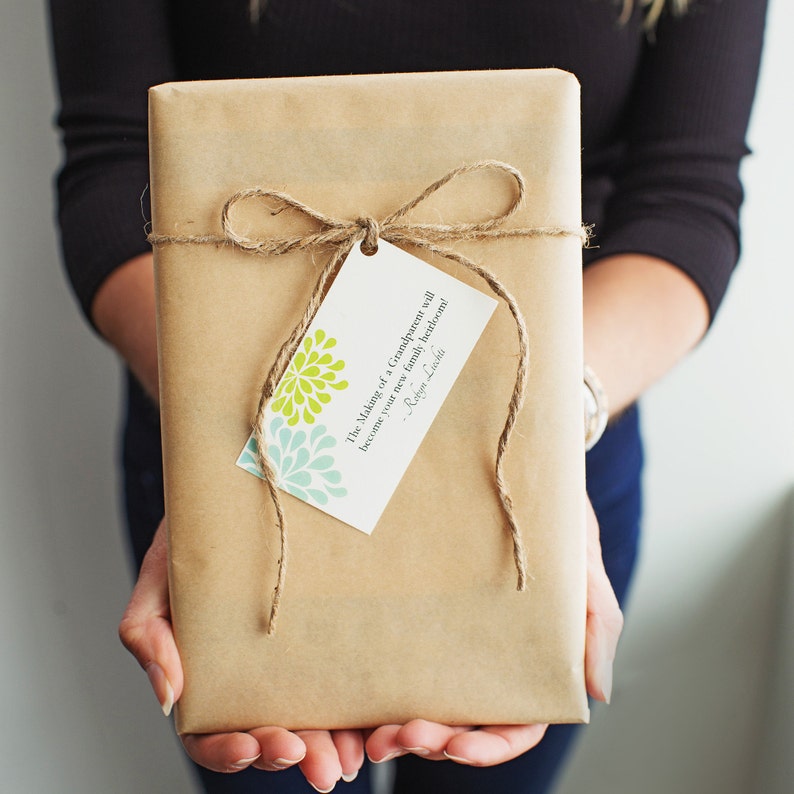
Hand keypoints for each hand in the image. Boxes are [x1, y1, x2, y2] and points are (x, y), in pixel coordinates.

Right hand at [118, 520, 364, 790]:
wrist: (239, 490)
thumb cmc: (192, 537)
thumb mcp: (159, 577)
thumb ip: (146, 633)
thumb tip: (169, 696)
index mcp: (208, 672)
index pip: (211, 731)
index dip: (230, 750)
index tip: (253, 744)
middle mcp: (253, 673)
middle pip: (272, 733)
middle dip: (296, 755)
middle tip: (322, 765)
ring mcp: (295, 655)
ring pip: (315, 715)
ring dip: (333, 744)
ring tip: (351, 755)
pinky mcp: (329, 633)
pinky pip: (347, 675)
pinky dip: (359, 703)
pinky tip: (374, 714)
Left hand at [365, 495, 622, 766]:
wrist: (514, 463)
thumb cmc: (557, 518)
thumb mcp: (582, 565)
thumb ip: (596, 625)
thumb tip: (596, 694)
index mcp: (528, 658)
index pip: (516, 722)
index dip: (490, 747)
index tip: (458, 748)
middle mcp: (485, 654)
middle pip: (463, 720)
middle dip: (432, 741)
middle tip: (397, 737)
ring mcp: (448, 633)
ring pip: (425, 698)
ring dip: (399, 726)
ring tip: (373, 733)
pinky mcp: (417, 607)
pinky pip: (394, 654)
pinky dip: (375, 687)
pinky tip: (354, 695)